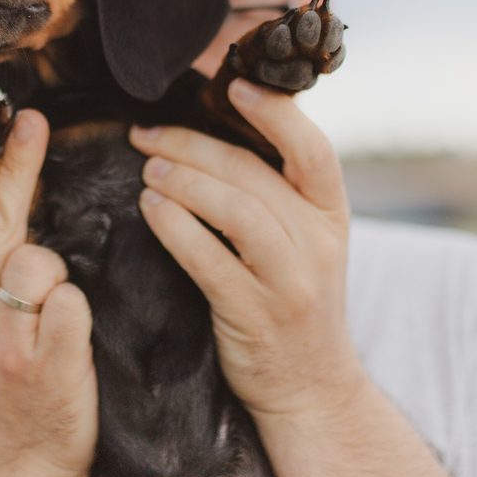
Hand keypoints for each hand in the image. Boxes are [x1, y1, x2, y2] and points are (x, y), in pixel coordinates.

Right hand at [0, 109, 97, 476]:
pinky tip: (73, 326)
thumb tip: (3, 163)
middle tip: (32, 121)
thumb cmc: (15, 355)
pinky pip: (69, 307)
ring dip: (54, 265)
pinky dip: (75, 306)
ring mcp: (6, 343)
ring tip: (56, 299)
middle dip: (11, 168)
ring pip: (33, 264)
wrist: (26, 450)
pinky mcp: (45, 369)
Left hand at [130, 80, 364, 422]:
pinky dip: (177, 228)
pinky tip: (150, 209)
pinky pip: (212, 262)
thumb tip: (214, 130)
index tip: (232, 87)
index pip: (314, 150)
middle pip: (254, 174)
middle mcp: (318, 242)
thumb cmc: (292, 297)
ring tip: (146, 169)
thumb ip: (274, 191)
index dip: (276, 114)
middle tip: (147, 134)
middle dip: (194, 145)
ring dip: (185, 182)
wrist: (312, 390)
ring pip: (238, 212)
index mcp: (330, 213)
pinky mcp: (256, 315)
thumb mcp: (304, 241)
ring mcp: (290, 281)